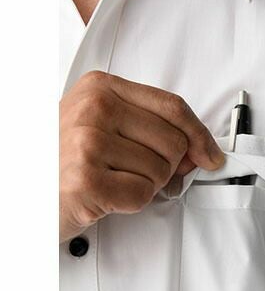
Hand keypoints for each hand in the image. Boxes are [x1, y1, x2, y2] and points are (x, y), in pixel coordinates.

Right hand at [59, 71, 224, 241]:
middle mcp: (94, 109)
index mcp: (101, 88)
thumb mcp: (107, 128)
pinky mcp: (87, 179)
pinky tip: (107, 195)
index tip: (210, 154)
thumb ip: (152, 131)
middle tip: (135, 171)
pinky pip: (143, 194)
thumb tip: (200, 152)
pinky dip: (132, 202)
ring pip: (162, 171)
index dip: (200, 134)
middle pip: (174, 142)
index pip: (173, 106)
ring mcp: (88, 142)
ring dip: (146, 185)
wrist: (29, 192)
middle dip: (166, 166)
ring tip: (114, 180)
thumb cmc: (68, 160)